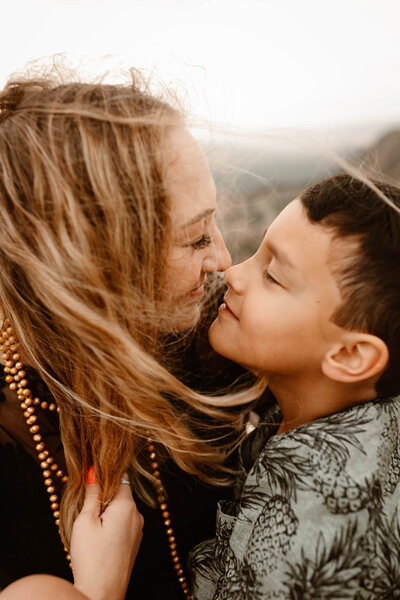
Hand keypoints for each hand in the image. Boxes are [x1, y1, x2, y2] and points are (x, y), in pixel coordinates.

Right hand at [70, 469, 143, 599]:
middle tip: (86, 513)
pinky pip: (123, 525)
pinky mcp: (134, 544)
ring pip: (121, 511)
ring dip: (107, 514)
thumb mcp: (85, 521)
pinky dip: (111, 526)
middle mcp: (137, 516)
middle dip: (103, 499)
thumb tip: (93, 471)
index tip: (89, 485)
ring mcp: (138, 531)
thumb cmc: (91, 558)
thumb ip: (92, 494)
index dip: (103, 479)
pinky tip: (99, 541)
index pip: (119, 479)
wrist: (101, 594)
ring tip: (91, 530)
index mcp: (127, 506)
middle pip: (120, 495)